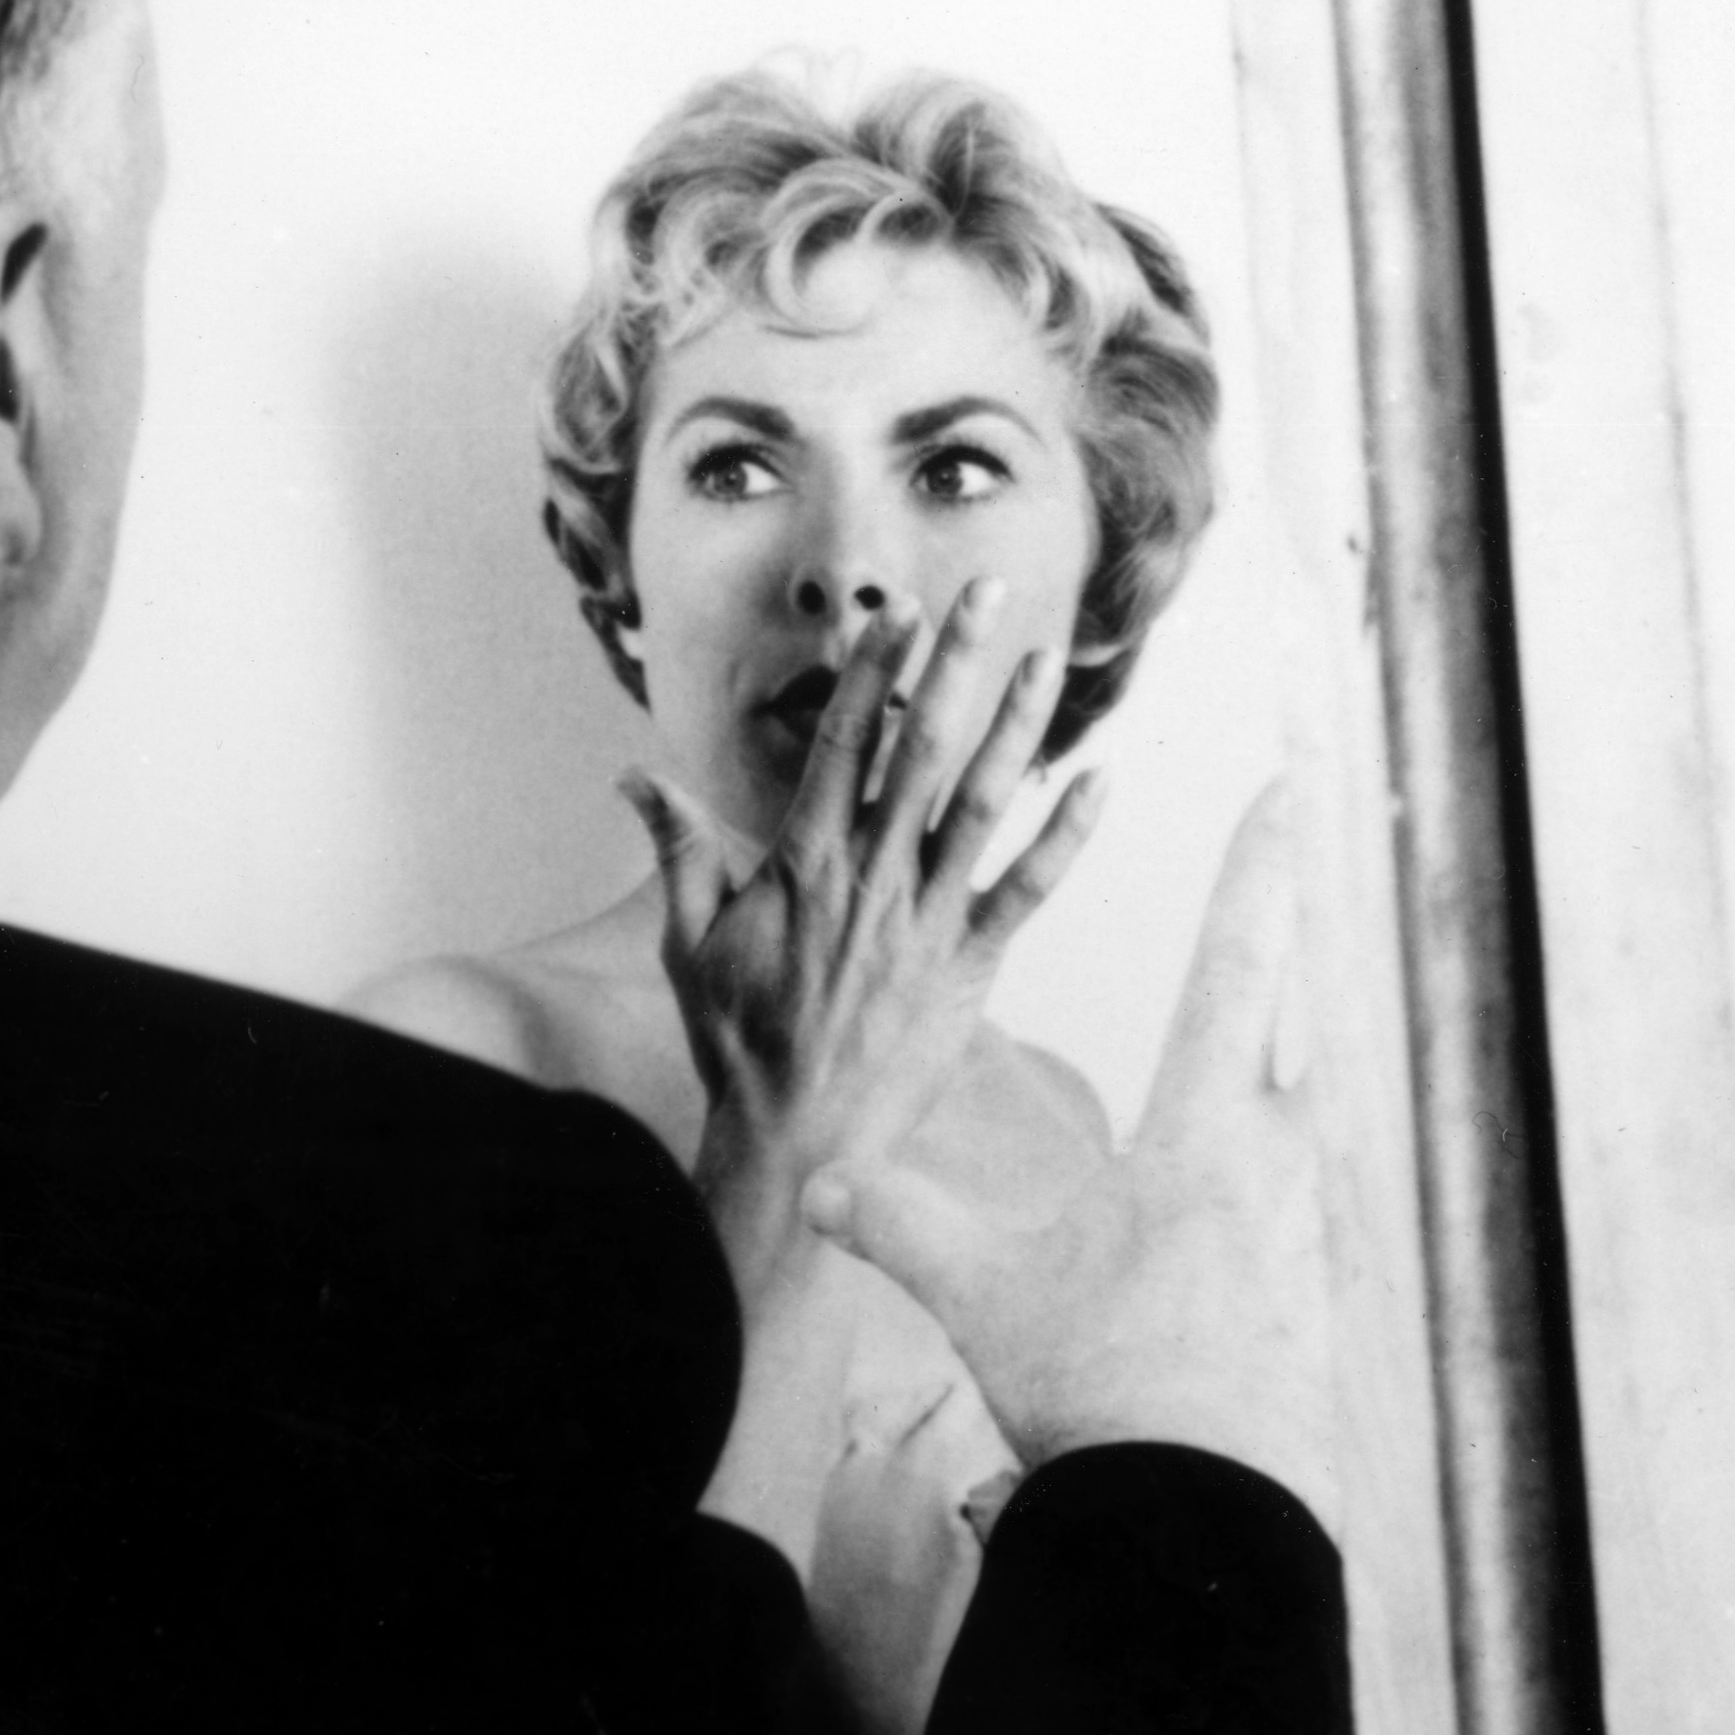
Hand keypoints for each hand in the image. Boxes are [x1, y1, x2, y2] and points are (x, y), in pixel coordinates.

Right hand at [622, 579, 1106, 1248]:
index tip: (898, 610)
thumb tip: (631, 777)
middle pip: (922, 748)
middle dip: (957, 663)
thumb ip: (677, 850)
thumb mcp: (690, 940)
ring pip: (984, 802)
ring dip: (1020, 724)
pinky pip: (1028, 888)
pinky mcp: (970, 966)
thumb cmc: (738, 1039)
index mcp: (805, 861)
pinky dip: (1069, 837)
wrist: (797, 1141)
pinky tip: (1103, 781)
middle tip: (991, 593)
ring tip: (1049, 657)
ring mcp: (927, 919)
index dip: (872, 669)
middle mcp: (872, 876)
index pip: (845, 742)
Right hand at [799, 784, 1334, 1525]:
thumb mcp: (983, 1292)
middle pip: (1297, 1016)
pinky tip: (1282, 1187)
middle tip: (1308, 862)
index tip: (1287, 787)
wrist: (1208, 1519)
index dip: (1258, 866)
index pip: (1236, 960)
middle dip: (1292, 937)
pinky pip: (1316, 1198)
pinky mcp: (1328, 1291)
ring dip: (1292, 1060)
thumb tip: (818, 1183)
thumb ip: (898, 1224)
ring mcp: (1319, 1228)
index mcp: (1204, 1129)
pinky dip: (1293, 1169)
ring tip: (1295, 1017)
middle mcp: (1280, 1158)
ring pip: (1313, 1108)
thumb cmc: (1103, 1389)